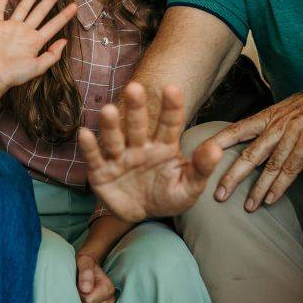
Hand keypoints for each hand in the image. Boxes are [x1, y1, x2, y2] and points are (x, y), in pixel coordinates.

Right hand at [0, 0, 78, 96]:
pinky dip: (2, 2)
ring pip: (23, 7)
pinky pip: (0, 11)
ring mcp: (11, 27)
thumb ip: (53, 55)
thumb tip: (65, 41)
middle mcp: (25, 31)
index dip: (64, 16)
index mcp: (36, 41)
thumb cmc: (15, 74)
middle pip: (40, 11)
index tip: (75, 6)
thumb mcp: (38, 67)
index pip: (53, 25)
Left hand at [76, 253, 116, 302]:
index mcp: (108, 288)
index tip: (77, 285)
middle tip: (77, 290)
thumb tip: (86, 289)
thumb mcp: (84, 261)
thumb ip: (86, 272)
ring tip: (79, 295)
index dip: (78, 294)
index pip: (87, 301)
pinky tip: (81, 302)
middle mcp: (110, 300)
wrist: (87, 267)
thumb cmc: (85, 264)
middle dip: (79, 302)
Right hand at [81, 82, 214, 220]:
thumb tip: (217, 149)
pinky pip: (96, 157)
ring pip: (115, 138)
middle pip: (138, 124)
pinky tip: (84, 133)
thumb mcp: (190, 187)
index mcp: (164, 146)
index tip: (173, 89)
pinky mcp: (101, 171)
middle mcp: (140, 146)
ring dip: (111, 124)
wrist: (143, 215)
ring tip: (108, 109)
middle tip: (135, 87)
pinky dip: (90, 147)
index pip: (169, 123)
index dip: (171, 107)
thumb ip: (202, 167)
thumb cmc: (168, 196)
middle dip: (136, 107)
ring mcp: (119, 157)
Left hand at [200, 74, 302, 212]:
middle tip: (218, 195)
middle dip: (232, 177)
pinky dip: (280, 187)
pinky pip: (291, 170)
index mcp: (266, 117)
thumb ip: (267, 126)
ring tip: (247, 207)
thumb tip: (251, 139)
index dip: (217, 143)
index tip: (199, 155)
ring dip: (258, 189)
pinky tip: (271, 200)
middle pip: (249, 155)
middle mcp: (275, 126)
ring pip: (269, 167)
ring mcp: (291, 136)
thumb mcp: (284, 110)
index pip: (235, 130)